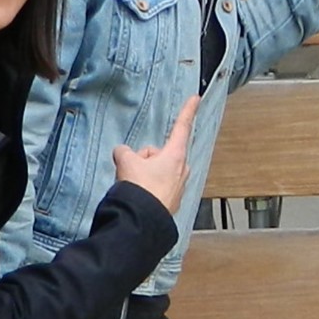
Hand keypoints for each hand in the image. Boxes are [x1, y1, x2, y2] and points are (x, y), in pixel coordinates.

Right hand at [113, 94, 202, 214]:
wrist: (142, 220)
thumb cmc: (140, 189)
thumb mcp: (126, 162)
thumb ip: (124, 151)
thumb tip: (123, 153)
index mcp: (175, 155)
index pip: (181, 126)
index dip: (187, 111)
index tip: (195, 98)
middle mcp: (182, 169)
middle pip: (160, 153)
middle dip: (145, 158)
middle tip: (133, 170)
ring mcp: (178, 186)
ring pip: (157, 170)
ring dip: (144, 174)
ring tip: (135, 186)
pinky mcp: (172, 200)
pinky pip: (156, 186)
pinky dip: (147, 188)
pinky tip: (139, 196)